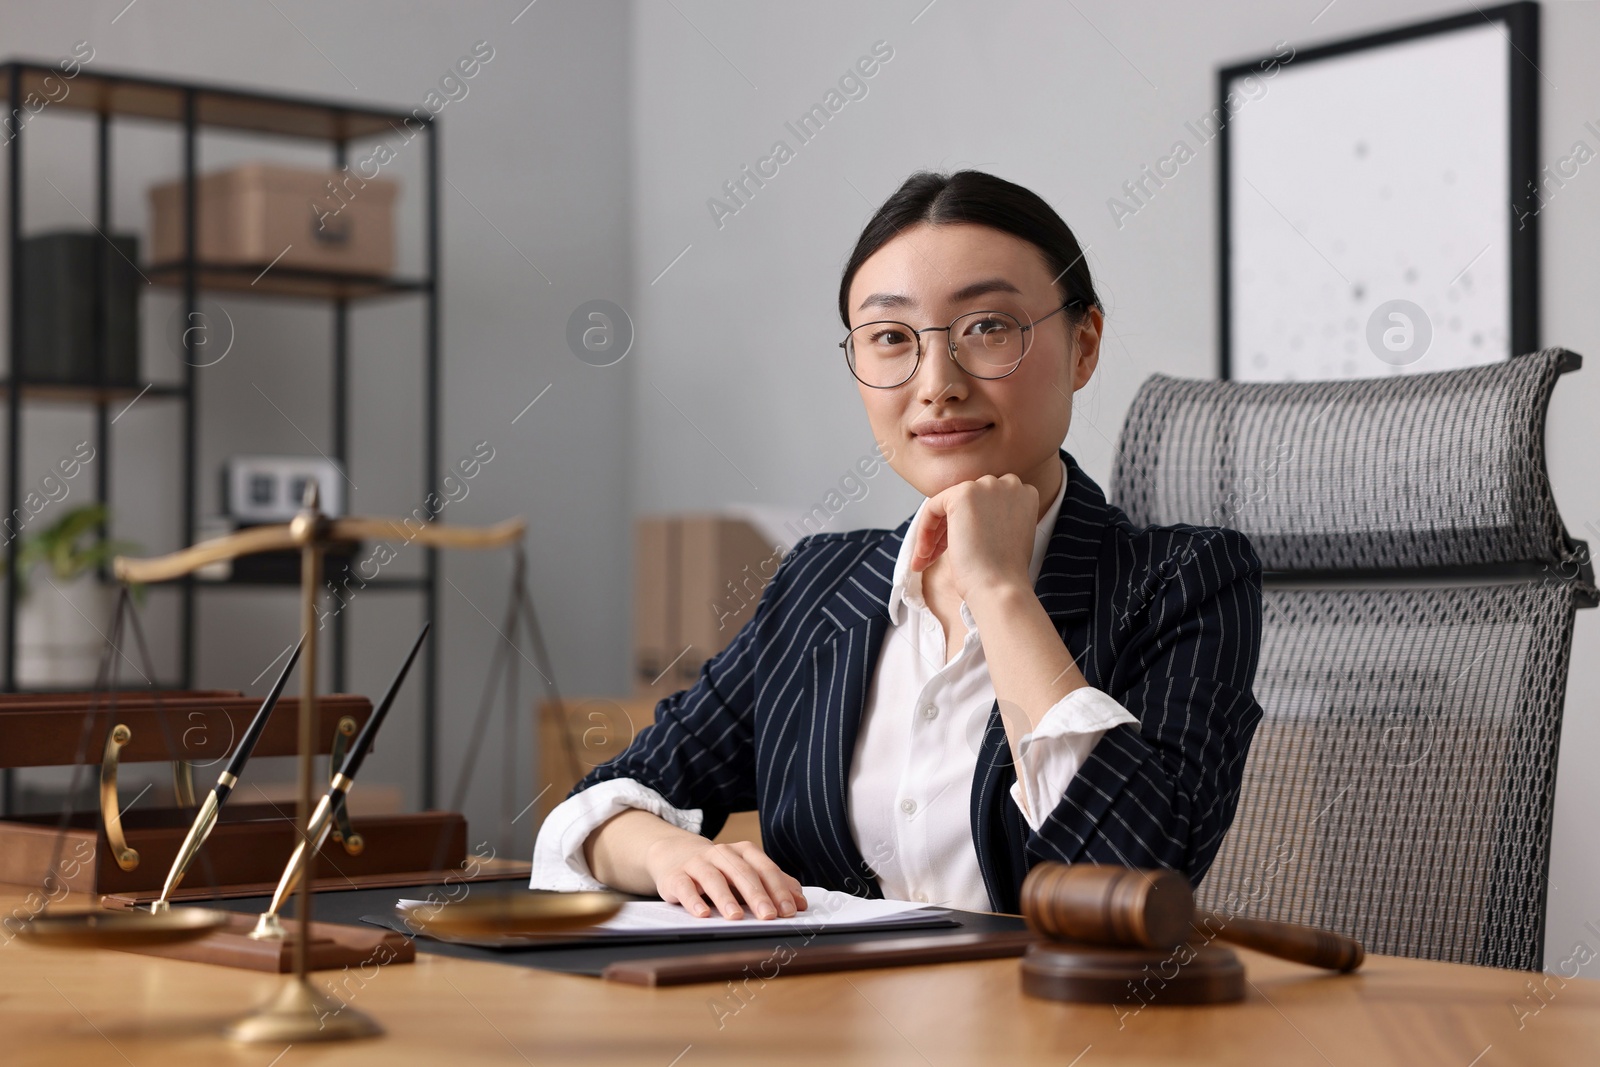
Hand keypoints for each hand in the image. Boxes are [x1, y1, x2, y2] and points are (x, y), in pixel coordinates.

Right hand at [644, 834, 808, 920]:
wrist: (675, 853)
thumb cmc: (719, 869)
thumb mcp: (747, 873)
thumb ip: (774, 885)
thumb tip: (800, 902)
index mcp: (743, 852)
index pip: (765, 868)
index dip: (778, 889)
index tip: (789, 910)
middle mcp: (721, 854)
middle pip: (742, 872)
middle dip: (757, 895)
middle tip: (768, 916)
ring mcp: (697, 863)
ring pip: (713, 878)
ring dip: (725, 898)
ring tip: (735, 917)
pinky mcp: (675, 876)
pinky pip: (684, 887)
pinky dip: (693, 900)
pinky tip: (702, 914)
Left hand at [909, 473, 1037, 602]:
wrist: (1000, 586)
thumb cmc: (1005, 573)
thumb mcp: (1010, 537)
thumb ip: (997, 518)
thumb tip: (971, 518)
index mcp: (1025, 494)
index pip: (988, 502)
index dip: (971, 525)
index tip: (962, 548)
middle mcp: (1010, 483)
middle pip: (967, 501)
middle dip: (950, 527)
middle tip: (938, 555)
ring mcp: (987, 485)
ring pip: (948, 504)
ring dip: (935, 533)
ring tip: (926, 560)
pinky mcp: (963, 493)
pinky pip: (933, 507)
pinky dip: (925, 530)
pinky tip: (924, 554)